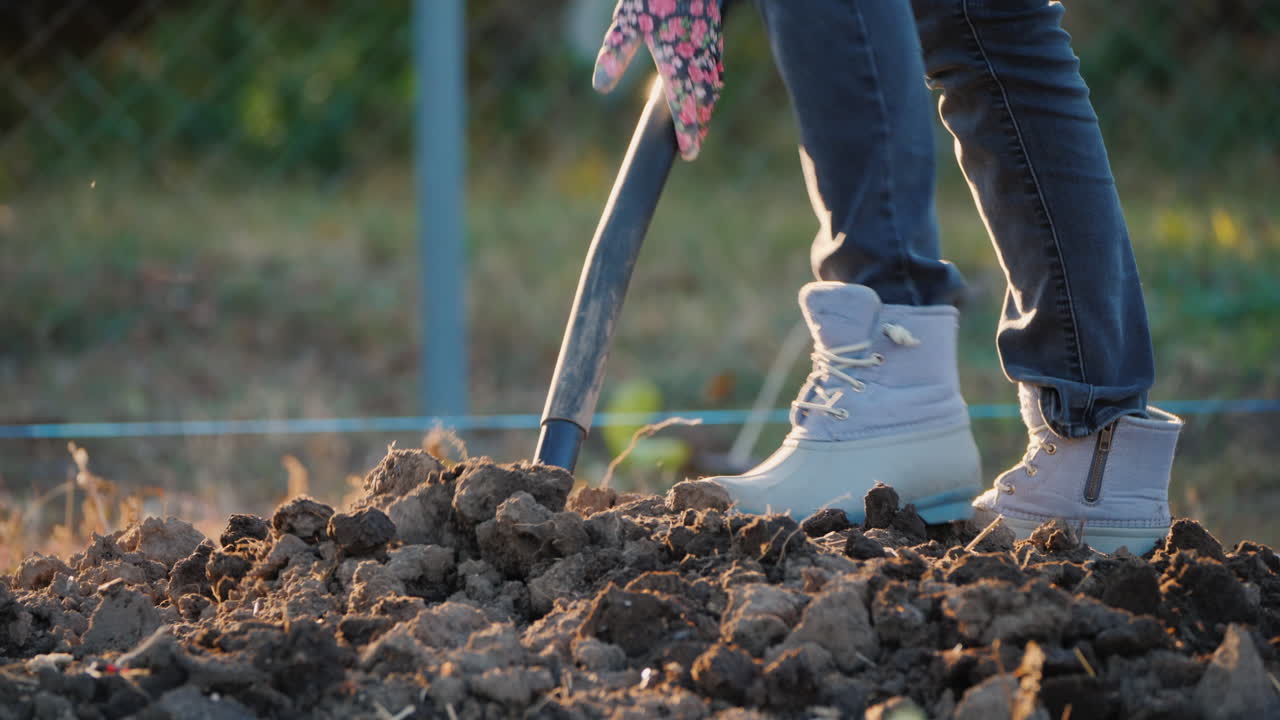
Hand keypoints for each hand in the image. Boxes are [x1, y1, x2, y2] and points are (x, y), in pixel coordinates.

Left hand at [593, 0, 724, 160]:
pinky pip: (715, 67)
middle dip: (699, 126)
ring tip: (698, 124)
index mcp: (677, 58)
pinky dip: (711, 85)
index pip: (685, 105)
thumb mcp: (627, 21)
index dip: (688, 132)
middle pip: (703, 101)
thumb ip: (615, 53)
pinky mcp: (712, 33)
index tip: (689, 154)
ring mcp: (709, 45)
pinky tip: (705, 89)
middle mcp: (697, 56)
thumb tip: (601, 86)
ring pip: (711, 84)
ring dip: (706, 107)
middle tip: (692, 148)